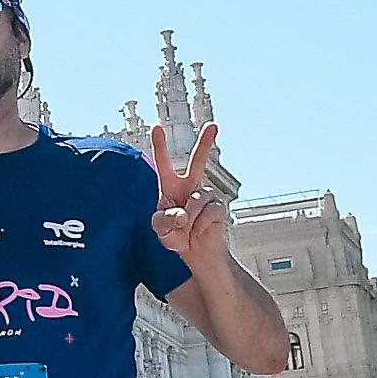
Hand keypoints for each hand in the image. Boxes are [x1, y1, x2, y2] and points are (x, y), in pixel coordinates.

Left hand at [148, 122, 230, 269]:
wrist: (196, 252)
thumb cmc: (175, 235)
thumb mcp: (161, 229)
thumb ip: (164, 220)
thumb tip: (182, 213)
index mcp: (171, 186)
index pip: (163, 163)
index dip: (160, 145)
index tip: (157, 127)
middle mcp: (190, 186)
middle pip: (198, 161)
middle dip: (206, 143)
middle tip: (213, 125)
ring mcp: (207, 195)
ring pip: (196, 202)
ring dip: (189, 220)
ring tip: (187, 230)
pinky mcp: (219, 207)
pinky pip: (208, 214)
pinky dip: (200, 226)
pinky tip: (199, 231)